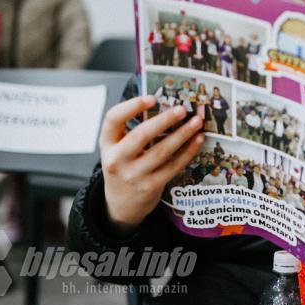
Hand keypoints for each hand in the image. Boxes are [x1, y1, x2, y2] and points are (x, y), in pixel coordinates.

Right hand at [100, 95, 204, 235]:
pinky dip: (188, 151)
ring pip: (162, 151)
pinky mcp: (150, 186)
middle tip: (182, 109)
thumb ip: (131, 129)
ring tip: (196, 122)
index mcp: (107, 144)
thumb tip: (164, 104)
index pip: (113, 119)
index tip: (151, 98)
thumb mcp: (117, 148)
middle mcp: (117, 159)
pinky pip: (173, 166)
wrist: (121, 205)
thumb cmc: (123, 167)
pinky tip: (198, 139)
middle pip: (141, 134)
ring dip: (182, 134)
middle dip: (164, 120)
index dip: (131, 106)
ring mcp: (133, 175)